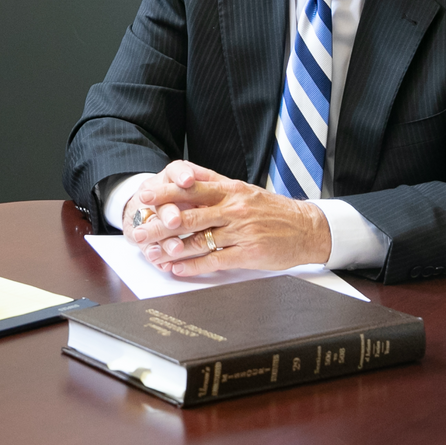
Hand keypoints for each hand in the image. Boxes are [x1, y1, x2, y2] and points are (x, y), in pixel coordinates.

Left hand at [126, 160, 329, 276]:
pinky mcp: (248, 254)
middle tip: (138, 231)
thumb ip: (215, 184)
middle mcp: (234, 209)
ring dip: (172, 249)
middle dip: (160, 224)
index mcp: (231, 190)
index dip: (166, 192)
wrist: (306, 228)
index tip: (145, 196)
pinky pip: (214, 260)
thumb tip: (185, 176)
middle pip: (189, 216)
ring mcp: (241, 232)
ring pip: (199, 240)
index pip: (192, 188)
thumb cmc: (271, 210)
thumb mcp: (244, 190)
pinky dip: (193, 266)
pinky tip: (176, 268)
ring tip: (152, 254)